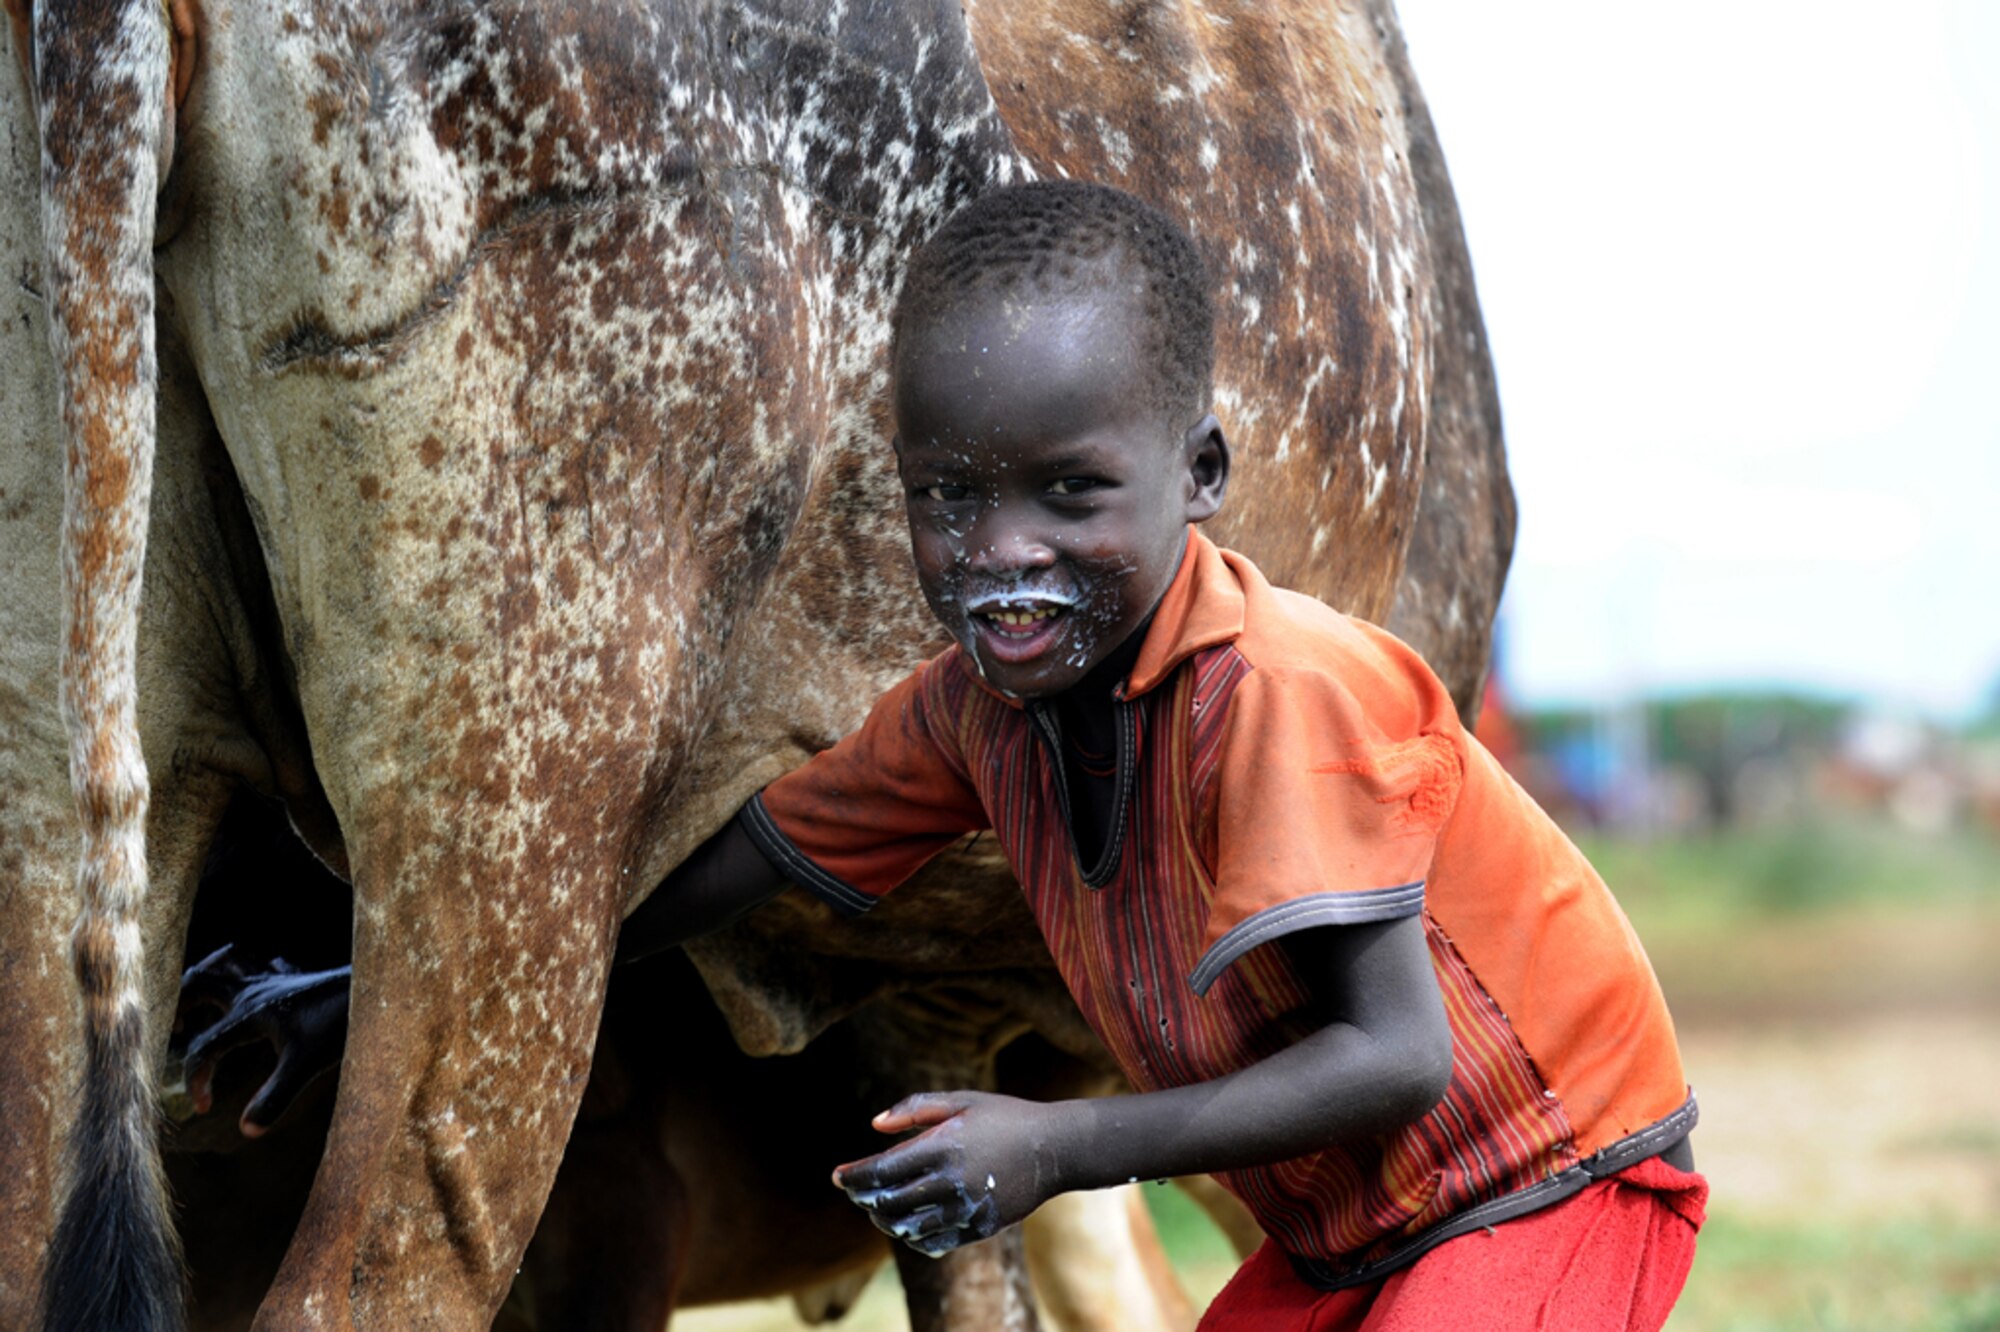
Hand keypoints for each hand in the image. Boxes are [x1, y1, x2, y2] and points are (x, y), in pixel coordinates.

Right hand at [173, 945, 350, 1136]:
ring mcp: (273, 979)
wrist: (377, 989)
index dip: (194, 1080)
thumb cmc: (340, 1024)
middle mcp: (254, 991)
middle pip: (198, 982)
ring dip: (205, 980)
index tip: (204, 1108)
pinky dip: (245, 973)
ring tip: (198, 1007)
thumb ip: (274, 1098)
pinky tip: (250, 992)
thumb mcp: (306, 1066)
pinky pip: (259, 965)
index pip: (203, 1047)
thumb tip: (246, 1130)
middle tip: (175, 1031)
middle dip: (177, 1005)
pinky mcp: (292, 977)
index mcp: (249, 1014)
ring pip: (224, 963)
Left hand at [831, 1091, 1068, 1257]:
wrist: (1055, 1149)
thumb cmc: (1004, 1117)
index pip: (881, 1171)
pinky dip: (912, 1236)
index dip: (853, 1176)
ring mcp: (965, 1208)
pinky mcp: (978, 1227)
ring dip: (884, 1220)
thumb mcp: (961, 1100)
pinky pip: (933, 1242)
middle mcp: (951, 1181)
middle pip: (887, 1203)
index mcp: (943, 1146)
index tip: (837, 1175)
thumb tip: (874, 1125)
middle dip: (864, 1199)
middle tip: (856, 1191)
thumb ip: (915, 1109)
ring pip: (906, 1227)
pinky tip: (907, 1223)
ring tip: (878, 1207)